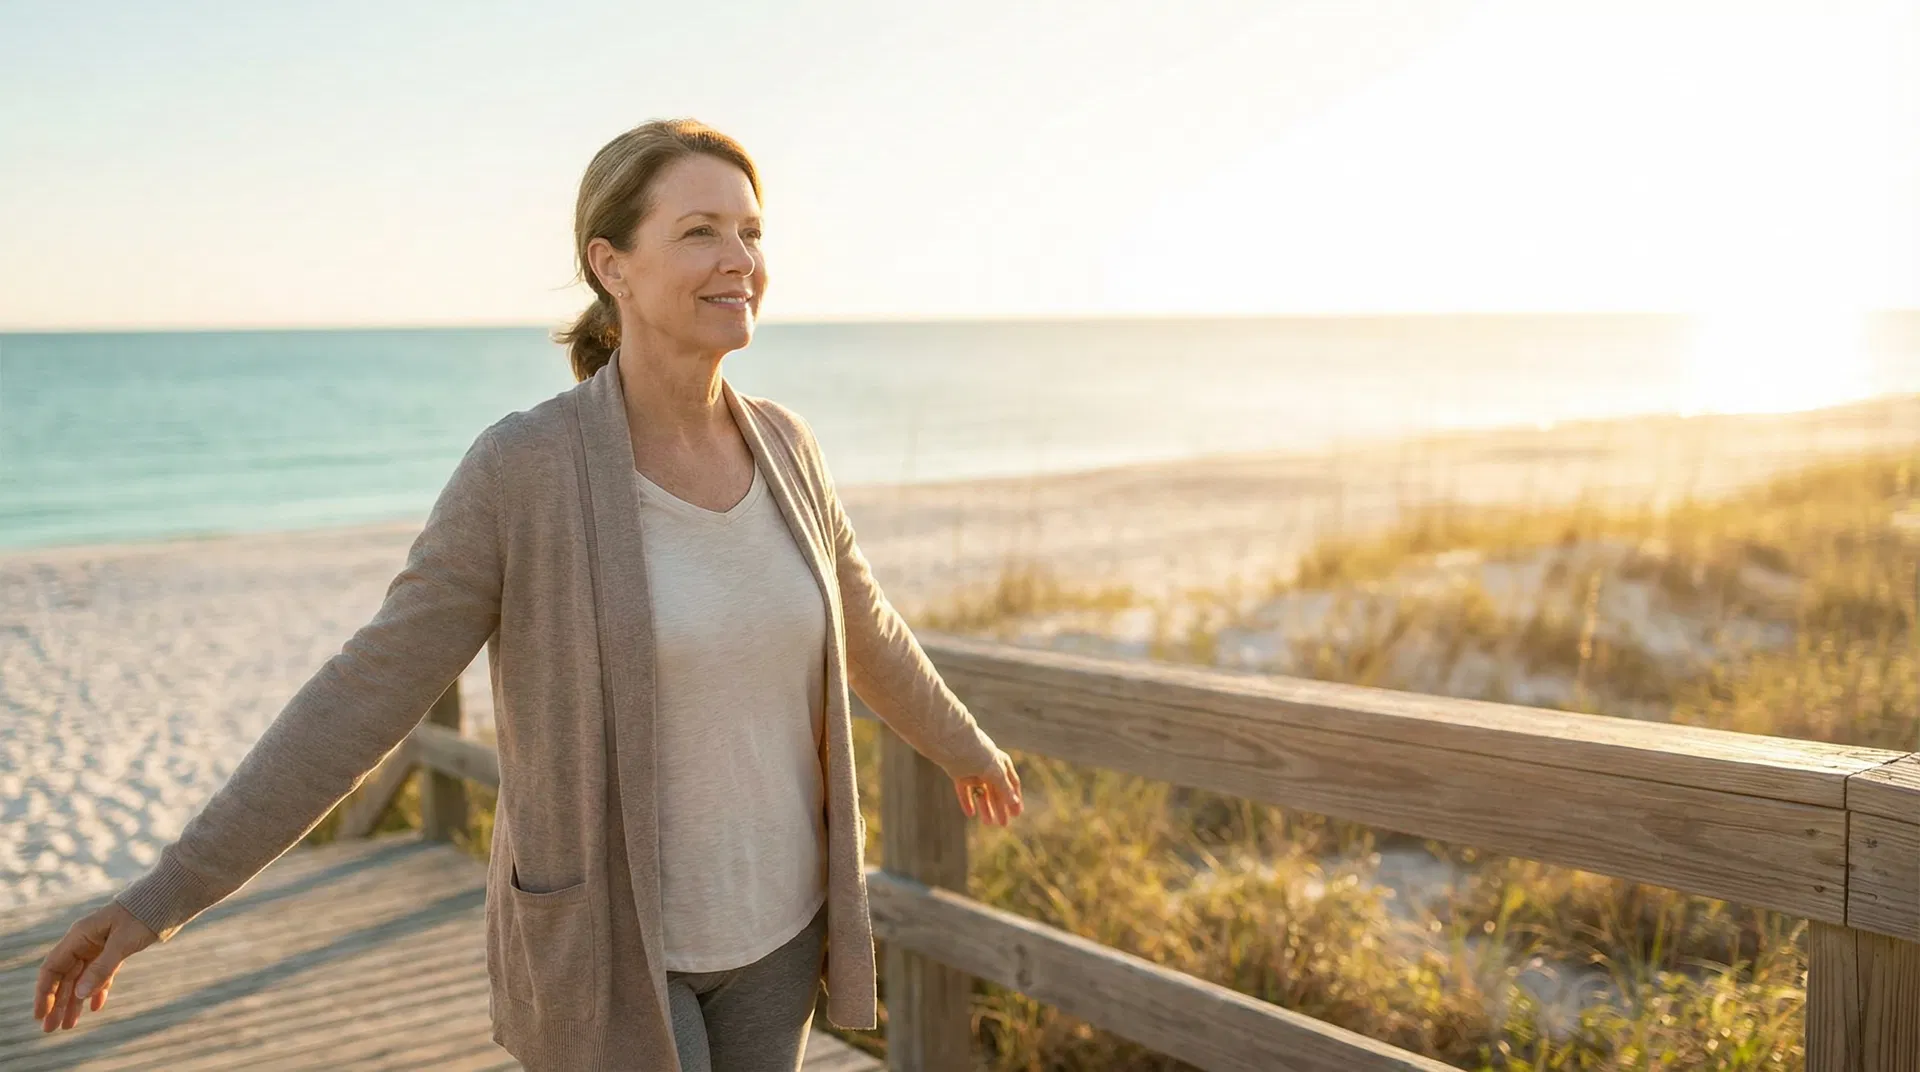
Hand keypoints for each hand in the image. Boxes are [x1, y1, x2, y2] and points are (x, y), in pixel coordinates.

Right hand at [33, 900, 157, 1032]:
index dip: (44, 992)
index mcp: (79, 936)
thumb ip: (102, 968)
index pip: (52, 968)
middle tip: (50, 1029)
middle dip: (57, 1003)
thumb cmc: (143, 916)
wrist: (166, 899)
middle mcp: (85, 942)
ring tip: (69, 1026)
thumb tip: (80, 995)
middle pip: (65, 977)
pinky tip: (95, 1007)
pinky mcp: (115, 950)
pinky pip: (101, 974)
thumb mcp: (122, 943)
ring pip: (82, 978)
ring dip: (75, 1002)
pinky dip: (98, 990)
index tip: (40, 1014)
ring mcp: (99, 946)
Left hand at [953, 747, 1023, 826]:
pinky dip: (968, 802)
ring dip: (985, 807)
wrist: (953, 744)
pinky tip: (970, 814)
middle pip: (997, 791)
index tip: (1017, 814)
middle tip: (1003, 824)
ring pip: (981, 793)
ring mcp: (973, 771)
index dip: (1015, 798)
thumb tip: (1015, 803)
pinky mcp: (959, 774)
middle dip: (1000, 808)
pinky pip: (964, 791)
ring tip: (988, 823)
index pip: (1012, 783)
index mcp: (1001, 763)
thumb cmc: (979, 754)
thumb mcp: (995, 773)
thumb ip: (1004, 788)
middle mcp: (988, 767)